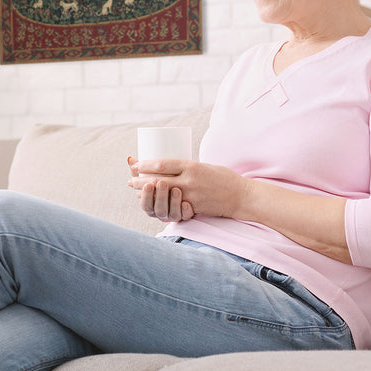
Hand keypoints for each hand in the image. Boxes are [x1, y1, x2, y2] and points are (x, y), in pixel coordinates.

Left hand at [127, 157, 249, 219]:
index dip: (145, 165)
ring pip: (162, 193)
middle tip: (130, 179)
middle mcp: (189, 179)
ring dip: (146, 192)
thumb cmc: (224, 178)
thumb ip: (188, 168)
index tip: (135, 164)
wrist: (241, 196)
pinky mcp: (193, 206)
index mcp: (191, 165)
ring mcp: (190, 194)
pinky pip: (170, 205)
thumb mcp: (204, 166)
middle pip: (157, 179)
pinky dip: (158, 203)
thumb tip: (169, 168)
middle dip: (140, 179)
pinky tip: (150, 202)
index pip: (162, 163)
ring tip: (135, 190)